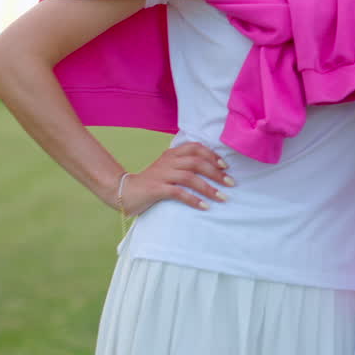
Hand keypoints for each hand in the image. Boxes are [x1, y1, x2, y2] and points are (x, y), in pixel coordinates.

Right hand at [114, 142, 232, 215]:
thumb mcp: (167, 168)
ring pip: (190, 177)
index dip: (212, 155)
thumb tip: (211, 169)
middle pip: (196, 162)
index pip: (195, 147)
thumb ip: (184, 165)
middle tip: (231, 183)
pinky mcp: (156, 189)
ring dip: (209, 188)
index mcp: (171, 154)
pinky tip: (204, 207)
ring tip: (222, 197)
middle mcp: (168, 161)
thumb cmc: (150, 182)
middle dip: (216, 173)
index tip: (225, 166)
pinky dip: (193, 200)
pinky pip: (178, 192)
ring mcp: (162, 174)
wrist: (123, 191)